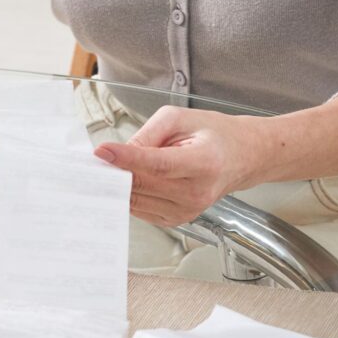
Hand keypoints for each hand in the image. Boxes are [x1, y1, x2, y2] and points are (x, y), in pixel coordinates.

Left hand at [93, 107, 260, 226]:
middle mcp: (197, 192)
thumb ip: (148, 133)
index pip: (158, 165)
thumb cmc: (214, 134)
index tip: (102, 152)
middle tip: (96, 158)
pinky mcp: (177, 219)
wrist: (241, 157)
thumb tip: (119, 153)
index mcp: (203, 163)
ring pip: (138, 200)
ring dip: (120, 184)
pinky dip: (131, 194)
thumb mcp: (180, 118)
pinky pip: (142, 209)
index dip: (127, 159)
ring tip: (113, 166)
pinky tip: (130, 179)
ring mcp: (188, 210)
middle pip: (143, 185)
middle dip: (115, 171)